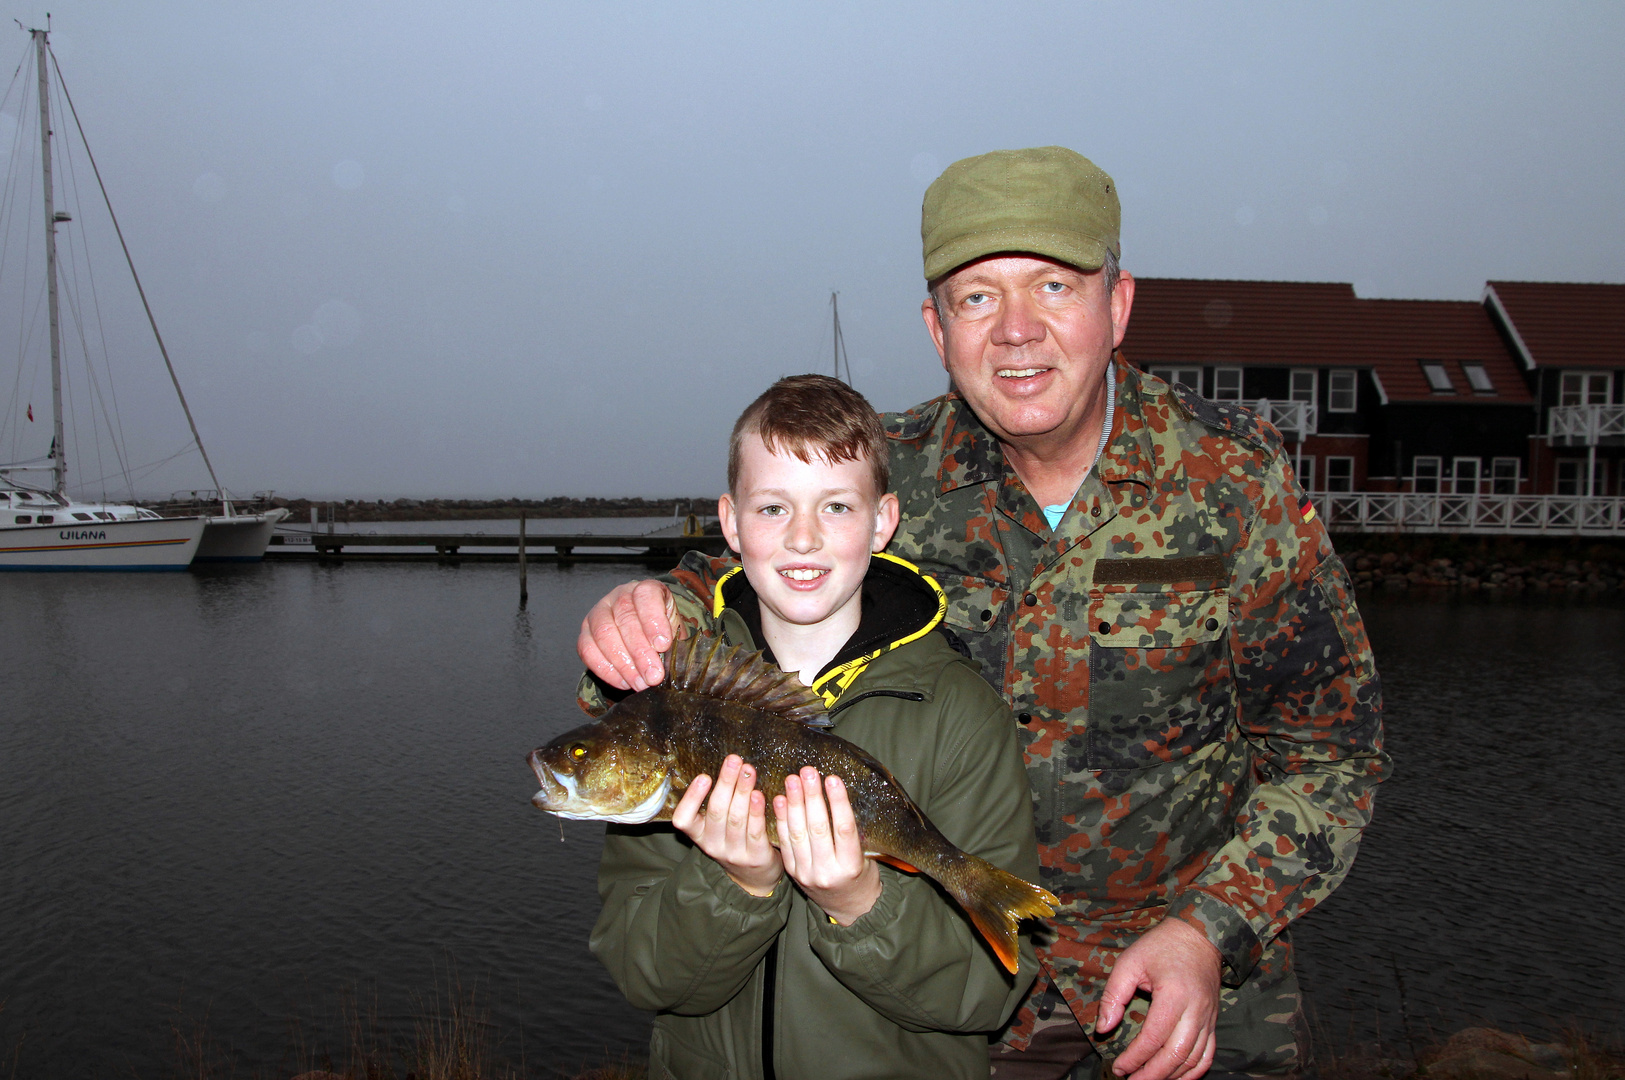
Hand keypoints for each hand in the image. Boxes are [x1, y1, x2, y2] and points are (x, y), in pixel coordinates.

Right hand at [578, 579, 677, 690]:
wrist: (645, 634)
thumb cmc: (662, 631)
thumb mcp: (675, 630)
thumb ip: (673, 642)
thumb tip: (668, 665)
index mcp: (646, 589)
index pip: (646, 595)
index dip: (653, 620)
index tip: (663, 645)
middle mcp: (619, 595)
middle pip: (625, 617)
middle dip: (640, 651)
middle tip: (653, 676)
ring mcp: (598, 612)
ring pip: (604, 633)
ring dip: (623, 663)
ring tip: (640, 683)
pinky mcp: (585, 632)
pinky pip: (587, 650)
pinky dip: (606, 670)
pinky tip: (624, 682)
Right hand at [672, 754, 782, 896]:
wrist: (754, 877)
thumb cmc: (735, 840)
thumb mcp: (717, 827)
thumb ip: (718, 802)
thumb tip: (727, 765)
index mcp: (699, 836)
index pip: (684, 820)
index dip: (691, 799)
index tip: (703, 776)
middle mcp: (713, 845)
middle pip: (716, 812)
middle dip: (726, 783)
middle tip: (734, 760)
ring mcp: (734, 853)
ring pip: (736, 819)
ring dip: (742, 792)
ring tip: (749, 770)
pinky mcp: (756, 857)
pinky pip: (756, 832)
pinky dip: (757, 812)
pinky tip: (760, 795)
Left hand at [773, 768, 881, 925]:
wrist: (848, 907)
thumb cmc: (860, 873)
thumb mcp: (865, 855)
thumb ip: (851, 831)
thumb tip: (836, 791)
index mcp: (852, 866)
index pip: (844, 829)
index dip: (838, 802)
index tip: (832, 778)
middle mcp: (828, 872)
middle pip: (818, 828)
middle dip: (811, 797)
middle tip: (807, 772)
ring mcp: (808, 873)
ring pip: (798, 834)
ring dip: (794, 804)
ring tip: (792, 779)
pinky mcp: (793, 873)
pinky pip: (786, 843)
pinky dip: (781, 820)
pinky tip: (779, 799)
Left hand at [1096, 917, 1221, 1079]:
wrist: (1199, 935)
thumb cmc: (1161, 946)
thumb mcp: (1129, 962)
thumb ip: (1114, 995)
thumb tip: (1103, 1028)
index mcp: (1174, 995)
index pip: (1153, 1038)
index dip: (1135, 1058)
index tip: (1119, 1067)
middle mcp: (1196, 1010)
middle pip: (1175, 1055)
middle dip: (1152, 1074)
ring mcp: (1208, 1018)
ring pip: (1193, 1059)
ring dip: (1171, 1076)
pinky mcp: (1213, 1021)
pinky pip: (1208, 1054)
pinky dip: (1193, 1072)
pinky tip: (1176, 1078)